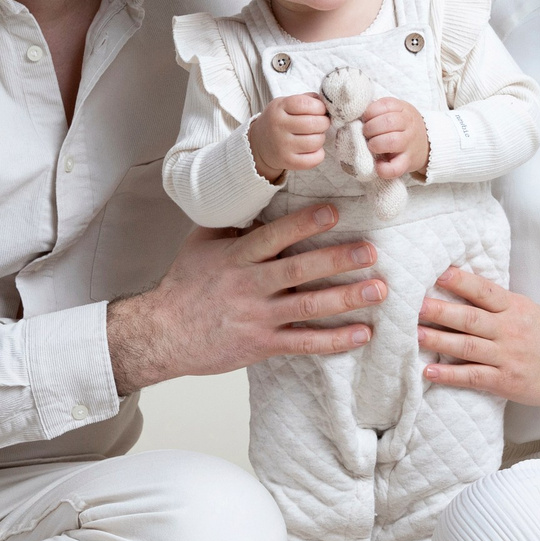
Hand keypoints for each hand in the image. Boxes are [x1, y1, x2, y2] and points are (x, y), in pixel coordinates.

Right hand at [109, 203, 384, 390]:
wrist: (161, 333)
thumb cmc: (184, 285)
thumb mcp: (201, 244)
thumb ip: (232, 223)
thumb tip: (260, 196)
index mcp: (236, 257)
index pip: (273, 236)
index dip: (304, 224)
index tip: (334, 212)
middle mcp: (249, 285)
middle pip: (298, 270)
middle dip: (337, 260)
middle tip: (371, 251)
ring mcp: (257, 317)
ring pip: (308, 307)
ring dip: (346, 298)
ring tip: (378, 289)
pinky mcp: (262, 345)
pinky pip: (304, 343)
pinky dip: (334, 340)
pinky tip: (363, 333)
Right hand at [249, 93, 329, 183]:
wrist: (259, 144)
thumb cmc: (279, 120)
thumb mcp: (284, 104)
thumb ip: (305, 100)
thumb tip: (327, 103)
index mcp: (278, 108)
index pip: (305, 104)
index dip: (319, 107)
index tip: (320, 110)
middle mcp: (278, 127)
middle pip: (314, 123)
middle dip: (324, 122)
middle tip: (321, 123)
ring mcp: (282, 146)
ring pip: (316, 141)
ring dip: (321, 138)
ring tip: (315, 135)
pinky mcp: (288, 162)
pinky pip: (315, 159)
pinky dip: (319, 154)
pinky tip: (312, 149)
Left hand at [361, 96, 429, 180]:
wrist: (427, 145)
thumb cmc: (403, 127)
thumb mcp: (398, 111)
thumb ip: (381, 110)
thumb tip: (356, 115)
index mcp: (404, 110)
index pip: (386, 105)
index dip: (370, 112)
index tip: (366, 119)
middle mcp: (409, 126)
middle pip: (388, 122)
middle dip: (370, 128)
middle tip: (366, 134)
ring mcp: (409, 145)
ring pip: (392, 141)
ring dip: (376, 143)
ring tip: (372, 146)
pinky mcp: (407, 163)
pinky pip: (395, 168)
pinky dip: (383, 168)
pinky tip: (378, 164)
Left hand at [417, 266, 539, 405]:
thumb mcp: (531, 312)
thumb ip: (501, 304)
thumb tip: (466, 290)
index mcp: (516, 308)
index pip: (484, 291)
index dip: (460, 282)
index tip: (438, 274)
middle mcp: (510, 330)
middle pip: (469, 318)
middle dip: (438, 310)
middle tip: (412, 304)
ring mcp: (508, 356)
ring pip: (467, 346)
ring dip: (438, 340)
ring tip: (413, 334)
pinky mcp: (507, 381)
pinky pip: (473, 376)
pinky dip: (450, 374)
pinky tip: (429, 371)